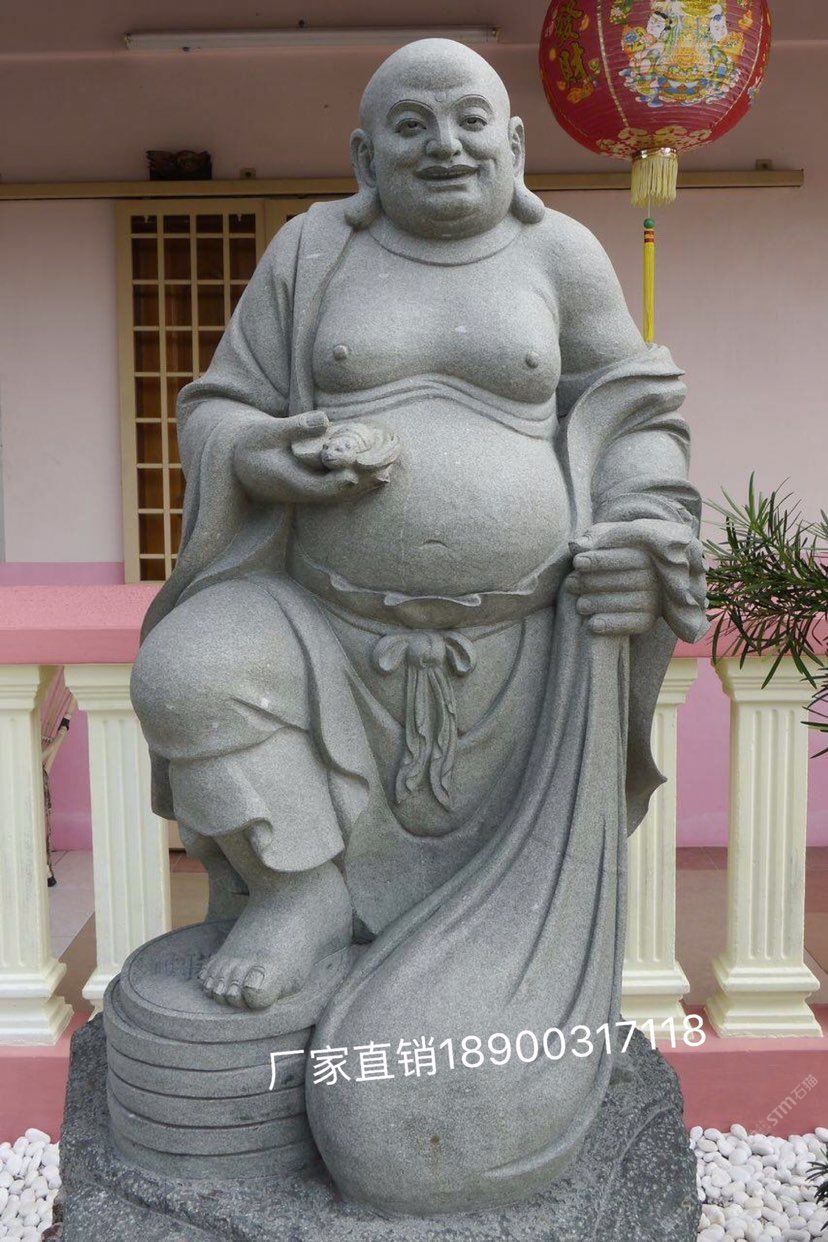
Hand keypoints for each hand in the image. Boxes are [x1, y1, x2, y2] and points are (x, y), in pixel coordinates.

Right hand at [233, 411, 389, 505]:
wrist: (242, 464)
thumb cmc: (252, 446)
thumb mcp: (267, 432)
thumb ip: (295, 428)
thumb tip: (325, 419)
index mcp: (292, 482)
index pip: (321, 487)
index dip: (339, 481)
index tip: (357, 470)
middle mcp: (306, 492)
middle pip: (341, 491)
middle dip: (364, 479)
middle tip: (388, 464)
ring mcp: (312, 492)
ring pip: (346, 492)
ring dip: (368, 482)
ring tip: (391, 467)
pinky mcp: (317, 487)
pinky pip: (344, 487)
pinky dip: (363, 481)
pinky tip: (382, 473)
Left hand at [566, 519, 706, 639]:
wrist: (625, 583)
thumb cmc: (611, 555)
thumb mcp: (604, 542)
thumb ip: (592, 540)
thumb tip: (576, 544)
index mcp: (648, 555)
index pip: (628, 556)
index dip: (602, 560)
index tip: (577, 562)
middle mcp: (656, 578)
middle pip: (626, 580)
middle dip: (594, 582)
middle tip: (570, 583)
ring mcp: (654, 600)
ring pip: (629, 602)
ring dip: (600, 603)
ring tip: (579, 605)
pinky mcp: (649, 620)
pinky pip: (633, 624)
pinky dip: (612, 624)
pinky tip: (592, 624)